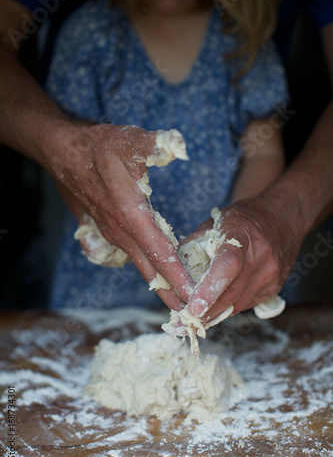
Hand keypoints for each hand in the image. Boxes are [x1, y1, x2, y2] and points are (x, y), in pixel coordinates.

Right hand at [45, 123, 194, 309]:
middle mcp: (123, 231)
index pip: (159, 251)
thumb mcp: (128, 140)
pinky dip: (151, 270)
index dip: (177, 275)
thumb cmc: (98, 148)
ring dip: (162, 286)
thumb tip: (178, 145)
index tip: (194, 296)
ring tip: (180, 304)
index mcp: (131, 214)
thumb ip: (154, 144)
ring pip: (143, 266)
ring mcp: (116, 234)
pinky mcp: (113, 231)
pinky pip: (136, 257)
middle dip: (172, 293)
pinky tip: (162, 276)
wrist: (66, 155)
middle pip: (151, 270)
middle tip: (191, 316)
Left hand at [186, 197, 302, 320]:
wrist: (282, 220)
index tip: (192, 307)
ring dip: (213, 314)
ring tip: (191, 319)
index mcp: (242, 234)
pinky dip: (227, 309)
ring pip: (237, 305)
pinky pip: (245, 304)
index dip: (209, 289)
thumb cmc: (242, 220)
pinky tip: (213, 307)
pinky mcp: (274, 287)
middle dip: (204, 312)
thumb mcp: (215, 222)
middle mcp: (262, 256)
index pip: (228, 265)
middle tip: (180, 322)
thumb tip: (168, 269)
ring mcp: (271, 274)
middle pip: (231, 293)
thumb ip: (193, 244)